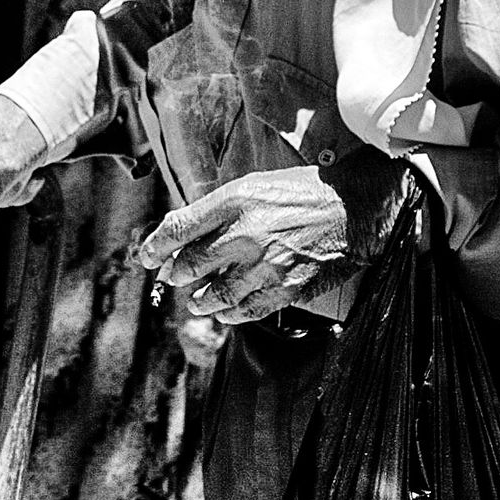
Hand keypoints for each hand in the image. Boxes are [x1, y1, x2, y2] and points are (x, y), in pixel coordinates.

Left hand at [138, 166, 352, 324]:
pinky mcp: (287, 288)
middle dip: (177, 275)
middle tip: (174, 278)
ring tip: (198, 300)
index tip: (146, 257)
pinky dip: (231, 314)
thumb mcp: (254, 185)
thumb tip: (178, 231)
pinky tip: (227, 311)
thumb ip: (216, 210)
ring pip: (215, 296)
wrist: (353, 206)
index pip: (180, 228)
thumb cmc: (302, 192)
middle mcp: (247, 233)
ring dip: (200, 300)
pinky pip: (247, 311)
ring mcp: (267, 264)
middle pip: (191, 265)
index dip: (155, 246)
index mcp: (236, 200)